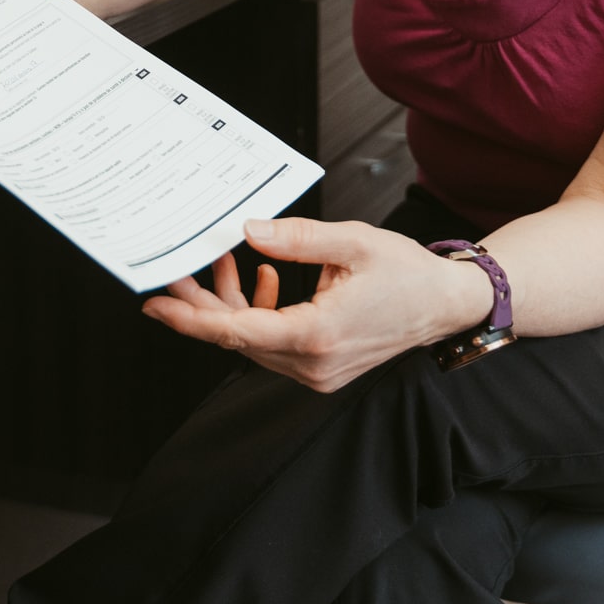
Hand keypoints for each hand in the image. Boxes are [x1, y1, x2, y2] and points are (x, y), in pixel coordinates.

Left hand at [142, 218, 492, 392]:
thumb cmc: (407, 273)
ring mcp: (318, 371)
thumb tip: (248, 232)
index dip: (191, 319)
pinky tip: (266, 278)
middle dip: (202, 305)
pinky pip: (275, 343)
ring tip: (222, 262)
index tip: (157, 304)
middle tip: (174, 272)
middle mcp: (314, 364)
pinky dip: (262, 312)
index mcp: (318, 334)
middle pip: (238, 338)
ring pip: (254, 341)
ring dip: (232, 304)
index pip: (237, 332)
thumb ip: (296, 238)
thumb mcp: (352, 241)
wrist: (446, 305)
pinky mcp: (322, 367)